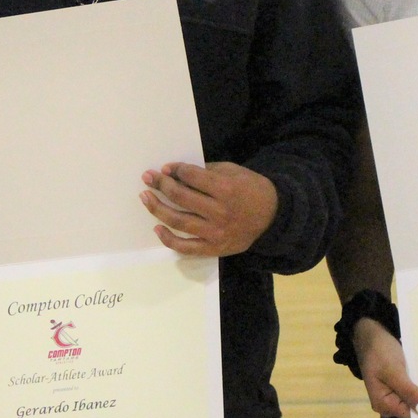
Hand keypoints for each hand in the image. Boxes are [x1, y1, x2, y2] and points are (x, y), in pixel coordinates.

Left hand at [140, 161, 278, 257]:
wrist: (272, 216)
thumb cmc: (250, 189)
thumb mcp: (233, 172)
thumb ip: (206, 172)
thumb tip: (177, 172)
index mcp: (226, 189)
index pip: (191, 177)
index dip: (175, 170)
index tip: (165, 168)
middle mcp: (219, 212)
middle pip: (181, 197)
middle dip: (161, 184)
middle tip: (148, 177)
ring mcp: (215, 233)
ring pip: (178, 221)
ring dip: (158, 208)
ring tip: (145, 197)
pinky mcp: (214, 248)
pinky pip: (185, 247)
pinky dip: (168, 239)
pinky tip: (157, 228)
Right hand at [355, 317, 417, 417]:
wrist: (370, 334)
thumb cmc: (379, 351)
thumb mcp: (394, 371)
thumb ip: (410, 394)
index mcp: (382, 404)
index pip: (410, 416)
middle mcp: (386, 405)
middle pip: (412, 410)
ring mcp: (391, 396)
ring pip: (413, 401)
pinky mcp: (396, 388)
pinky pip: (411, 392)